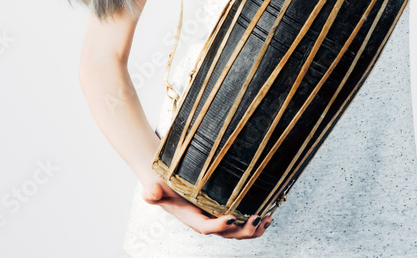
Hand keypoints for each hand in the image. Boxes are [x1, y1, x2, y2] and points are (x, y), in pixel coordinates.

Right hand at [141, 179, 272, 238]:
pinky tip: (266, 215)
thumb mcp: (154, 188)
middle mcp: (205, 222)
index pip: (206, 227)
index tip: (231, 217)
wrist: (164, 184)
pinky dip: (253, 222)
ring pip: (236, 231)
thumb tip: (150, 192)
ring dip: (252, 229)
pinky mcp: (221, 212)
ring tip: (266, 219)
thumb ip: (151, 193)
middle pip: (227, 233)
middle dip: (243, 229)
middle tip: (257, 219)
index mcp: (191, 219)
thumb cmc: (161, 186)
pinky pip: (239, 223)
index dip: (219, 226)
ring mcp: (215, 219)